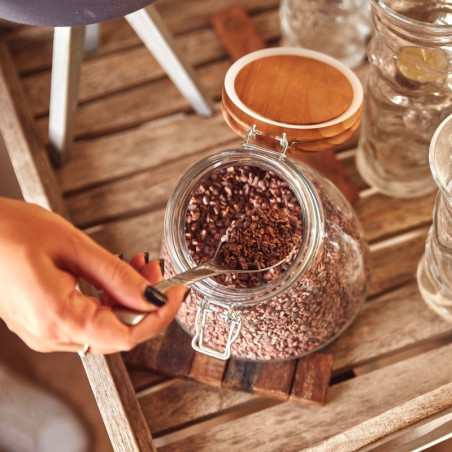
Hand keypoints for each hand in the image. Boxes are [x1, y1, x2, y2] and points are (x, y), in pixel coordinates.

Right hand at [0, 198, 187, 353]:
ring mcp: (46, 331)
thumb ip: (116, 276)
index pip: (128, 334)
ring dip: (128, 298)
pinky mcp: (44, 322)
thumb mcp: (72, 246)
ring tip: (137, 263)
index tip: (178, 292)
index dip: (160, 315)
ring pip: (105, 325)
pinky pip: (87, 319)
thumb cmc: (8, 231)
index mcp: (58, 319)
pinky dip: (108, 299)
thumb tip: (151, 296)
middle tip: (156, 268)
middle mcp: (51, 335)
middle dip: (146, 301)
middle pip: (119, 331)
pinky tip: (113, 275)